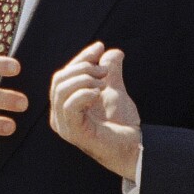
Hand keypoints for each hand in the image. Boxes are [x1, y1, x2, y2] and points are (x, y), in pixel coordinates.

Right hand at [49, 42, 141, 179]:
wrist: (134, 146)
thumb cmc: (121, 123)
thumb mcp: (114, 90)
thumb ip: (110, 71)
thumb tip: (112, 51)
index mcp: (63, 105)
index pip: (63, 75)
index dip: (80, 58)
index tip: (100, 47)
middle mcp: (59, 116)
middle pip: (59, 79)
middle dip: (83, 68)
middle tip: (105, 71)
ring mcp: (65, 126)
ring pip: (61, 91)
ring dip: (84, 79)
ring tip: (103, 83)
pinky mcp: (74, 133)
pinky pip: (69, 107)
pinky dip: (84, 94)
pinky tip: (98, 93)